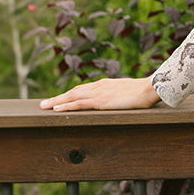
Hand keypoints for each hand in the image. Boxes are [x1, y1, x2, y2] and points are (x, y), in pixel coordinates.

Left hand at [39, 77, 161, 111]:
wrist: (150, 88)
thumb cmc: (144, 92)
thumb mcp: (128, 94)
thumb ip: (120, 97)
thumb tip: (119, 102)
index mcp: (104, 85)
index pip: (82, 89)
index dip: (69, 95)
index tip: (60, 99)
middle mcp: (98, 87)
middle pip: (73, 91)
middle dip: (58, 98)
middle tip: (44, 104)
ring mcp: (98, 93)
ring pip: (72, 96)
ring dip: (57, 101)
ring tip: (44, 107)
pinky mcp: (100, 101)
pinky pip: (79, 104)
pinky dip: (66, 106)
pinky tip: (56, 109)